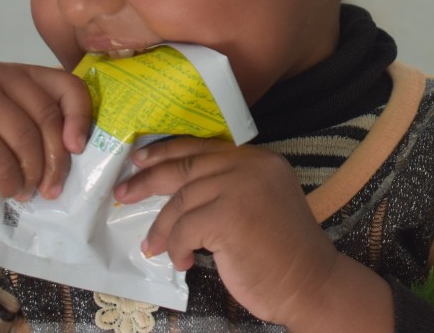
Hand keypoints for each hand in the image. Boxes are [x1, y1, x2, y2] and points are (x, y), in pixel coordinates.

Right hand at [0, 61, 90, 211]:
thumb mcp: (22, 136)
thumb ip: (48, 129)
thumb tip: (87, 146)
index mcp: (22, 75)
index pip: (68, 85)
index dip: (81, 117)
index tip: (79, 149)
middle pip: (49, 116)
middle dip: (56, 160)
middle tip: (53, 189)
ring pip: (26, 138)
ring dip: (32, 175)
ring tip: (26, 192)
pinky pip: (1, 160)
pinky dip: (8, 183)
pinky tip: (4, 191)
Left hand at [112, 137, 344, 325]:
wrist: (310, 284)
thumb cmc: (280, 252)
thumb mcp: (256, 204)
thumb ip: (226, 186)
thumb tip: (174, 185)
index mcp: (260, 159)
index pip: (204, 148)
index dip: (167, 152)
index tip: (139, 161)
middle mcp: (251, 166)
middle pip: (186, 167)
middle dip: (148, 181)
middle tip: (122, 194)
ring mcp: (240, 189)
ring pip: (181, 202)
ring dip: (162, 228)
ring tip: (154, 247)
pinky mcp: (227, 217)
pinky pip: (183, 229)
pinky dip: (176, 247)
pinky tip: (183, 262)